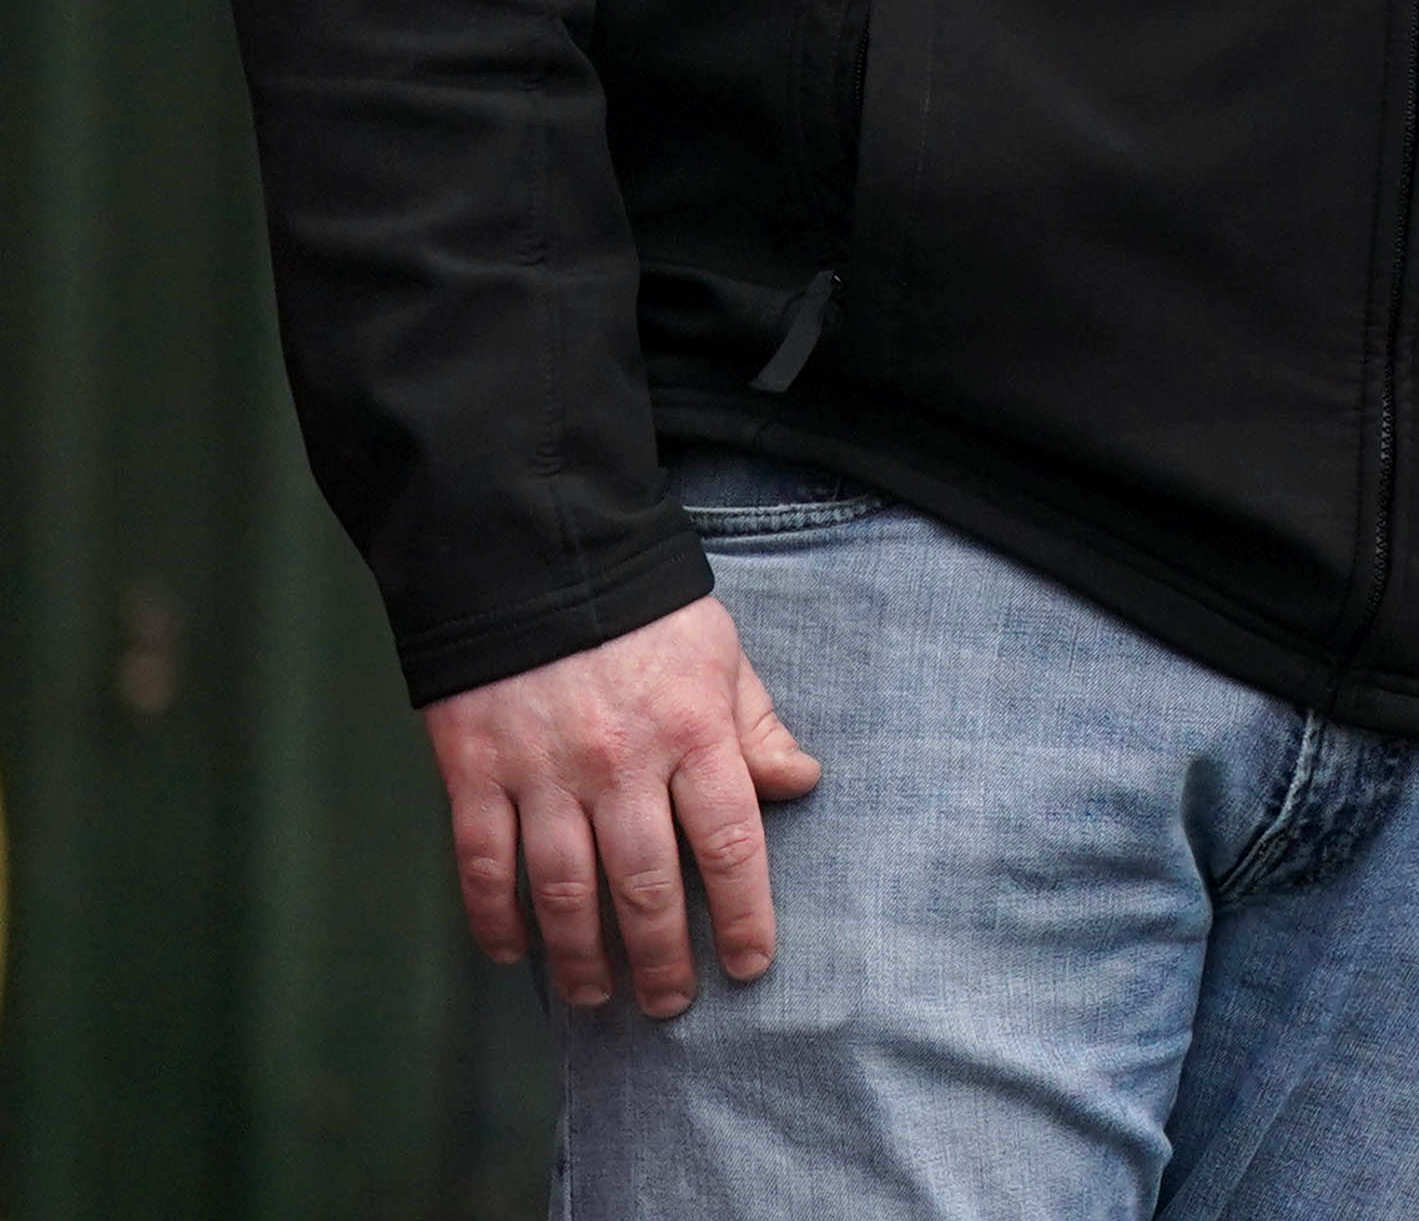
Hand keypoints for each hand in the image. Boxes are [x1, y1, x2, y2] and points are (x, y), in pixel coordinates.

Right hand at [421, 594, 825, 1014]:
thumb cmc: (641, 611)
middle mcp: (621, 762)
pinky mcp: (476, 773)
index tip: (752, 964)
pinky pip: (485, 864)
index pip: (730, 842)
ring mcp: (543, 772)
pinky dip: (497, 918)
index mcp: (693, 731)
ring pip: (565, 890)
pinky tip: (515, 952)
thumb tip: (800, 783)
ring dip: (581, 956)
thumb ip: (755, 726)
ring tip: (596, 995)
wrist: (532, 556)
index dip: (745, 913)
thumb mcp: (720, 653)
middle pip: (646, 885)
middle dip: (662, 957)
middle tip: (670, 1004)